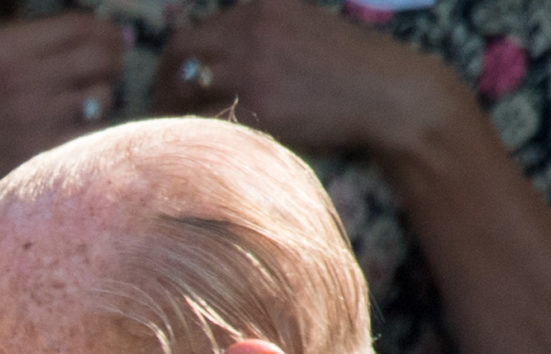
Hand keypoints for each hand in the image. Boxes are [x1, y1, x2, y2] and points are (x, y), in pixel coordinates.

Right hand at [0, 13, 126, 230]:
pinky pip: (86, 136)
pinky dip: (86, 134)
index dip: (107, 32)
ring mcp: (32, 118)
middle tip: (107, 72)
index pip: (82, 26)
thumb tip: (91, 38)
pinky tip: (68, 136)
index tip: (114, 40)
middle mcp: (24, 76)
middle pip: (100, 59)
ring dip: (98, 102)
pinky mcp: (36, 156)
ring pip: (100, 99)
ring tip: (80, 108)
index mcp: (6, 45)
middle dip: (111, 63)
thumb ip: (29, 48)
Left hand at [153, 0, 466, 160]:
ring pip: (186, 90)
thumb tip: (212, 56)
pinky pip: (207, 121)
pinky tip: (200, 143)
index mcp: (260, 6)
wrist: (388, 94)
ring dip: (175, 110)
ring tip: (176, 127)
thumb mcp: (301, 24)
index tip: (172, 79)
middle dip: (164, 81)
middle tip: (163, 105)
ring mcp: (252, 71)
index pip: (195, 29)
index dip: (175, 58)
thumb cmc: (347, 66)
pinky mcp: (259, 109)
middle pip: (180, 53)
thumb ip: (258, 31)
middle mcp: (250, 32)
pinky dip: (197, 132)